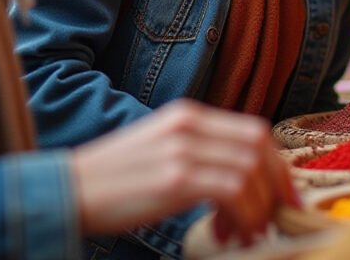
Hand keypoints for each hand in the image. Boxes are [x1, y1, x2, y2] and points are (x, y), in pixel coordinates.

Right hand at [69, 100, 296, 243]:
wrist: (67, 190)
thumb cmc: (113, 181)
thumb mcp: (161, 151)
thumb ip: (199, 154)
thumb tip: (242, 184)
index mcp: (188, 115)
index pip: (254, 131)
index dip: (277, 166)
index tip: (283, 196)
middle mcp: (189, 125)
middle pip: (260, 146)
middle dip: (277, 186)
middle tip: (277, 217)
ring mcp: (182, 150)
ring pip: (250, 171)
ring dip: (259, 208)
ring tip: (245, 234)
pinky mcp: (175, 178)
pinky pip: (232, 191)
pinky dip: (243, 216)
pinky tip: (230, 234)